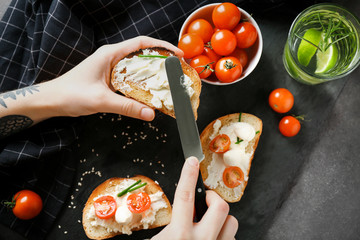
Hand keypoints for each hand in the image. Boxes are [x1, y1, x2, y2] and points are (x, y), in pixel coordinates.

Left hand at [50, 36, 182, 120]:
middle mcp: (112, 57)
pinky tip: (151, 91)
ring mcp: (111, 67)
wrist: (53, 100)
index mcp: (110, 54)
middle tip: (177, 69)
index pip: (142, 43)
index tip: (177, 54)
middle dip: (162, 59)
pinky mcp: (110, 77)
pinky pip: (131, 76)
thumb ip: (127, 107)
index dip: (162, 46)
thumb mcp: (101, 101)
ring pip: (138, 66)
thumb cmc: (71, 94)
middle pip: (143, 53)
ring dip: (153, 71)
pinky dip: (143, 82)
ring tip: (169, 80)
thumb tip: (150, 113)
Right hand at [152, 157, 237, 239]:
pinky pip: (232, 238)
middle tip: (204, 201)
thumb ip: (169, 224)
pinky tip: (214, 237)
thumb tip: (178, 211)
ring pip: (231, 222)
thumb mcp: (158, 239)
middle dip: (212, 198)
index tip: (192, 162)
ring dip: (221, 219)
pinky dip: (224, 234)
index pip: (185, 197)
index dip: (188, 176)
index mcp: (180, 235)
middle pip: (219, 206)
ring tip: (209, 223)